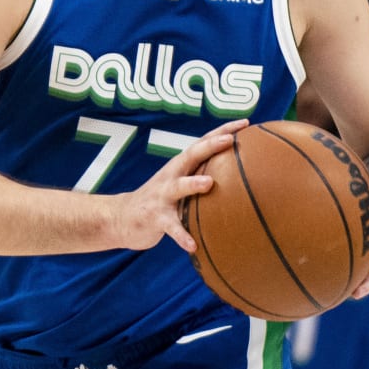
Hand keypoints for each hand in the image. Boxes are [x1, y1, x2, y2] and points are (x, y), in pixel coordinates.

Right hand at [108, 121, 247, 251]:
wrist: (122, 217)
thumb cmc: (161, 200)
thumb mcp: (180, 183)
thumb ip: (202, 176)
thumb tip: (240, 176)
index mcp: (180, 166)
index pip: (203, 142)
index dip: (223, 131)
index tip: (245, 123)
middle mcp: (171, 176)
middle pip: (191, 155)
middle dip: (210, 146)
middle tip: (230, 140)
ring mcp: (161, 196)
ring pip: (178, 188)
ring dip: (192, 183)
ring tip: (209, 183)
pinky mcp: (155, 218)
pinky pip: (171, 227)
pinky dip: (182, 235)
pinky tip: (193, 246)